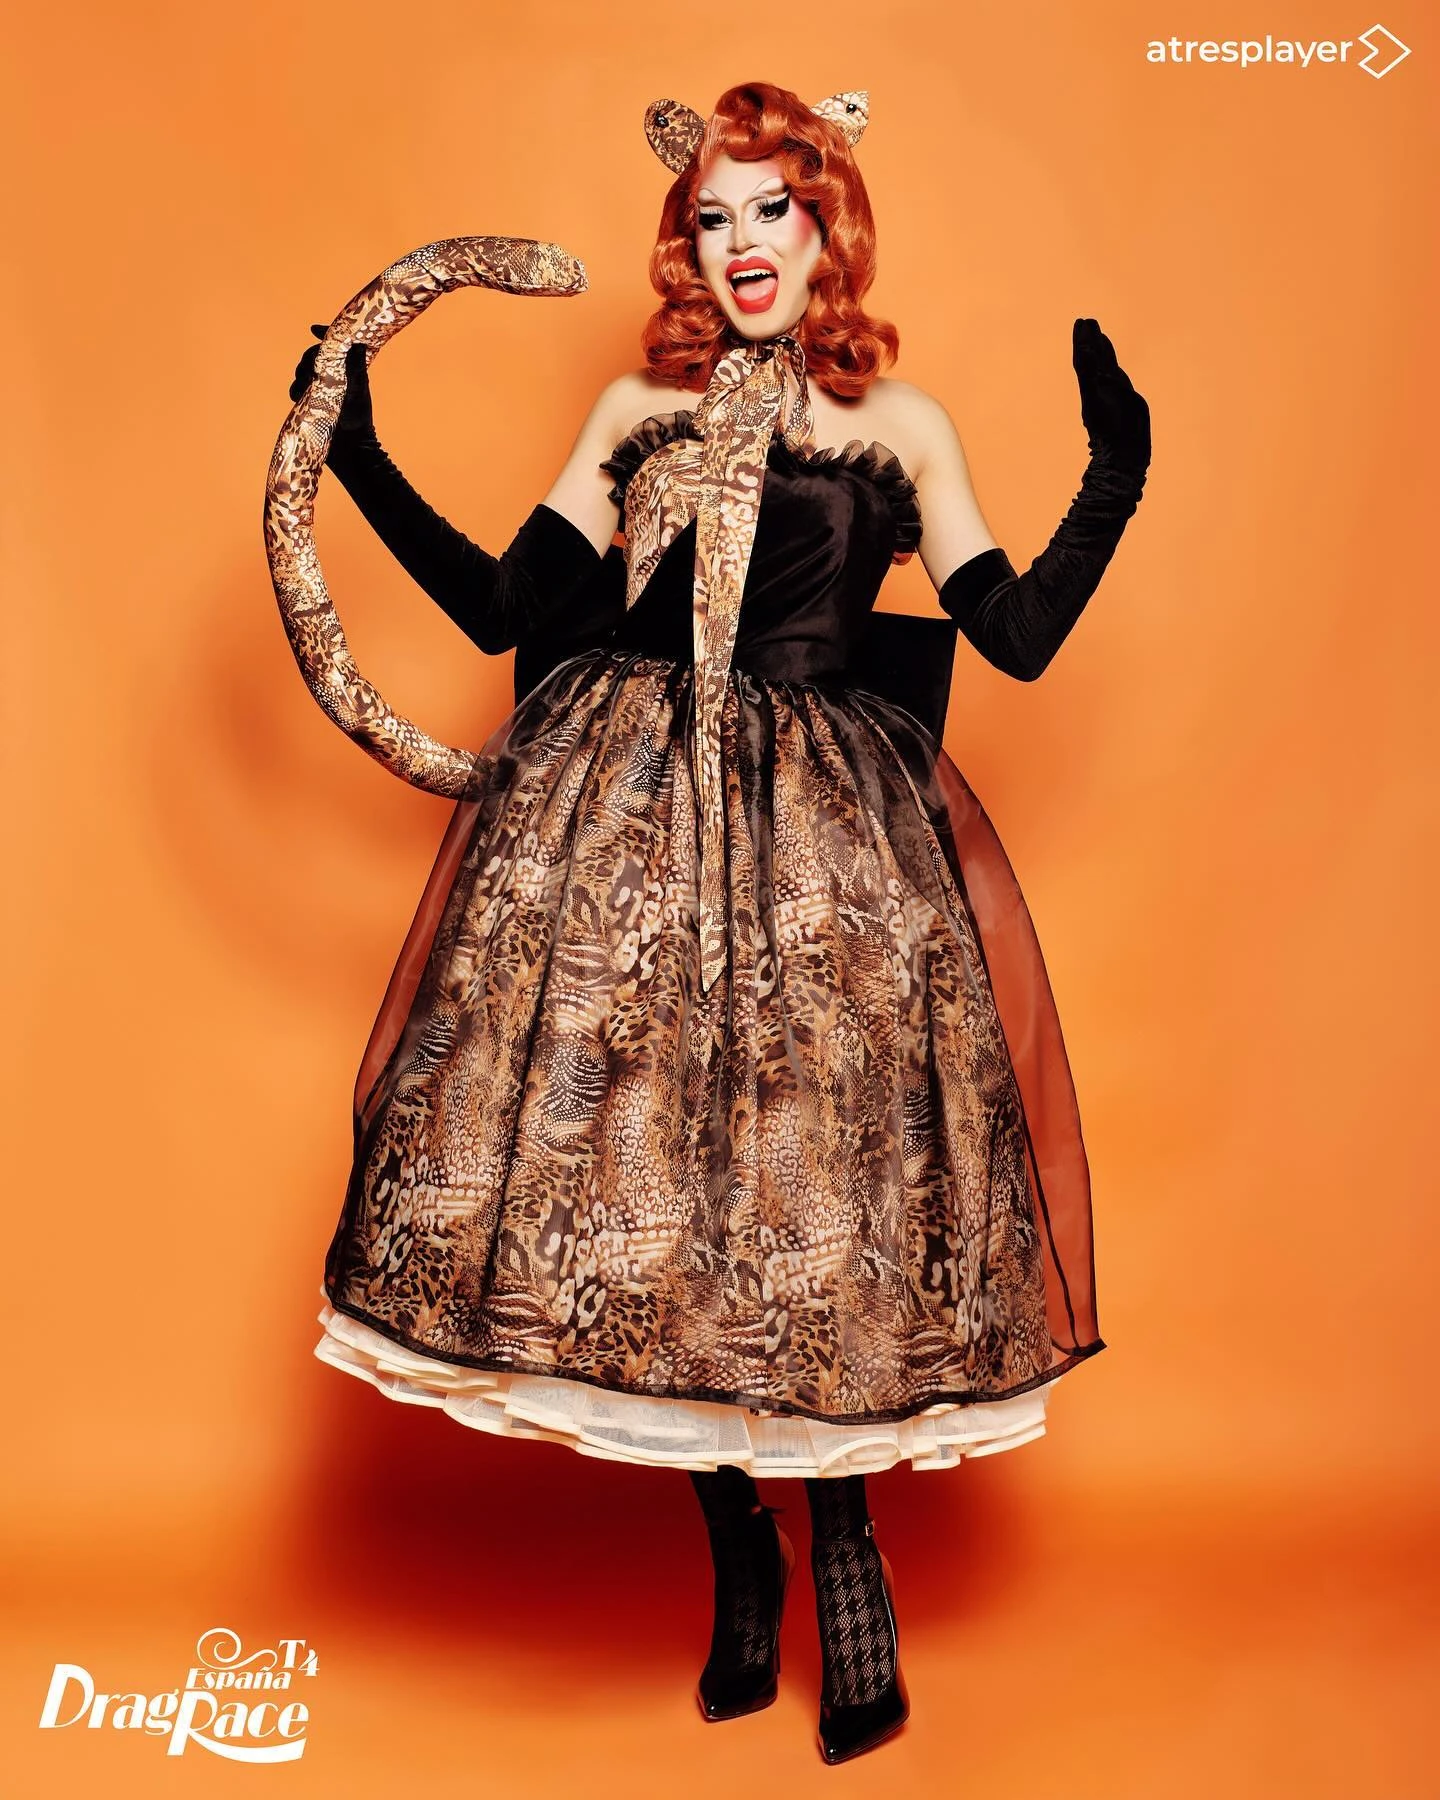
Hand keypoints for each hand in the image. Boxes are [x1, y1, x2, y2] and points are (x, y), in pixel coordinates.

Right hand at [288, 324, 375, 442]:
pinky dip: (295, 389)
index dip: (325, 334)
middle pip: (313, 356)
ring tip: (305, 385)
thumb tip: (357, 343)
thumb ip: (355, 368)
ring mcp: (320, 390)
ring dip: (300, 374)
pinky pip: (295, 389)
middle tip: (310, 369)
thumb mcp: (358, 391)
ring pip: (302, 371)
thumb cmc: (358, 420)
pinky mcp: (310, 402)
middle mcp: (333, 377)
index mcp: (347, 370)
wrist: (349, 448)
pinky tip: (299, 396)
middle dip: (308, 358)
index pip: (334, 346)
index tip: (313, 330)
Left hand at [1072, 318, 1149, 473]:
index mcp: (1093, 385)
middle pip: (1093, 360)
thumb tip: (1083, 352)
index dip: (1082, 341)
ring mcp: (1112, 395)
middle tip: (1086, 322)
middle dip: (1090, 341)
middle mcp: (1101, 388)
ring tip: (1098, 334)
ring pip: (1105, 368)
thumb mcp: (1099, 398)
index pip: (1085, 358)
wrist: (1123, 455)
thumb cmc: (1111, 430)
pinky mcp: (1123, 401)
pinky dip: (1113, 369)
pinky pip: (1116, 379)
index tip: (1080, 322)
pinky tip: (1111, 365)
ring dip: (1101, 351)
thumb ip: (1091, 374)